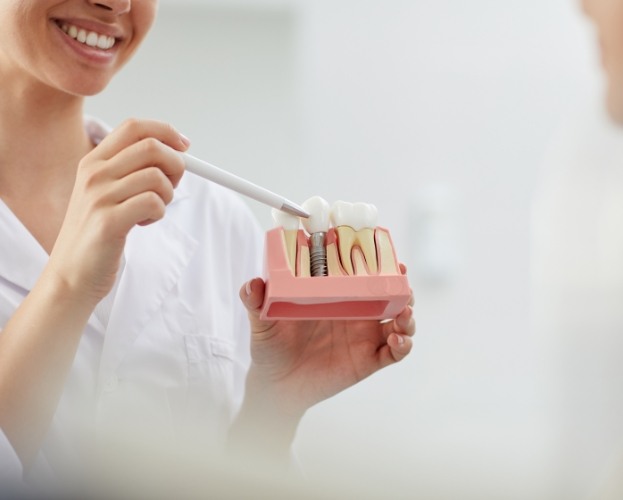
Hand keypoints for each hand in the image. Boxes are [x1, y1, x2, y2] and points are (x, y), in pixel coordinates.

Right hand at [47, 119, 189, 303]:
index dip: (166, 132)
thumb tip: (175, 153)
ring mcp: (98, 197)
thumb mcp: (106, 193)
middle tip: (171, 187)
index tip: (184, 146)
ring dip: (167, 195)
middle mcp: (93, 174)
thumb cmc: (96, 234)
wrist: (71, 275)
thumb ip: (132, 171)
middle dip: (176, 165)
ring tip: (151, 210)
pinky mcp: (108, 221)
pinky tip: (143, 223)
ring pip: (157, 177)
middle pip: (152, 147)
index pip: (134, 127)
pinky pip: (153, 202)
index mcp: (93, 162)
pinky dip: (159, 213)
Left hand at [238, 265, 414, 420]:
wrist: (276, 385)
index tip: (388, 254)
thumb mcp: (262, 321)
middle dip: (402, 287)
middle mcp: (356, 312)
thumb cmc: (271, 347)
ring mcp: (365, 336)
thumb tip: (252, 284)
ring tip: (403, 314)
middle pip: (390, 294)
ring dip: (408, 315)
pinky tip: (396, 339)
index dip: (380, 263)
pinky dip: (403, 344)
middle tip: (403, 282)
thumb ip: (256, 302)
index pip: (364, 274)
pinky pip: (395, 351)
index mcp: (336, 295)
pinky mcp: (369, 360)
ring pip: (400, 320)